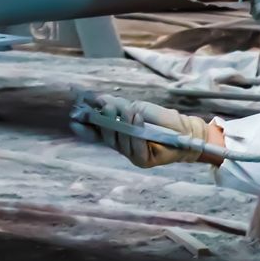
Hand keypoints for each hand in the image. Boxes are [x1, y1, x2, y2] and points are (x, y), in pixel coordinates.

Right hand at [93, 98, 222, 168]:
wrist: (185, 130)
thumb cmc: (160, 120)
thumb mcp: (136, 108)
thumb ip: (117, 107)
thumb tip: (96, 100)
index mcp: (117, 134)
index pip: (96, 133)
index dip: (84, 128)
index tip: (74, 119)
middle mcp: (122, 147)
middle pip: (105, 136)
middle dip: (104, 121)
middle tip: (106, 107)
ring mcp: (131, 155)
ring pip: (119, 142)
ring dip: (122, 123)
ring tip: (128, 109)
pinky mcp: (143, 161)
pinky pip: (134, 148)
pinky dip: (134, 131)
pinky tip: (137, 118)